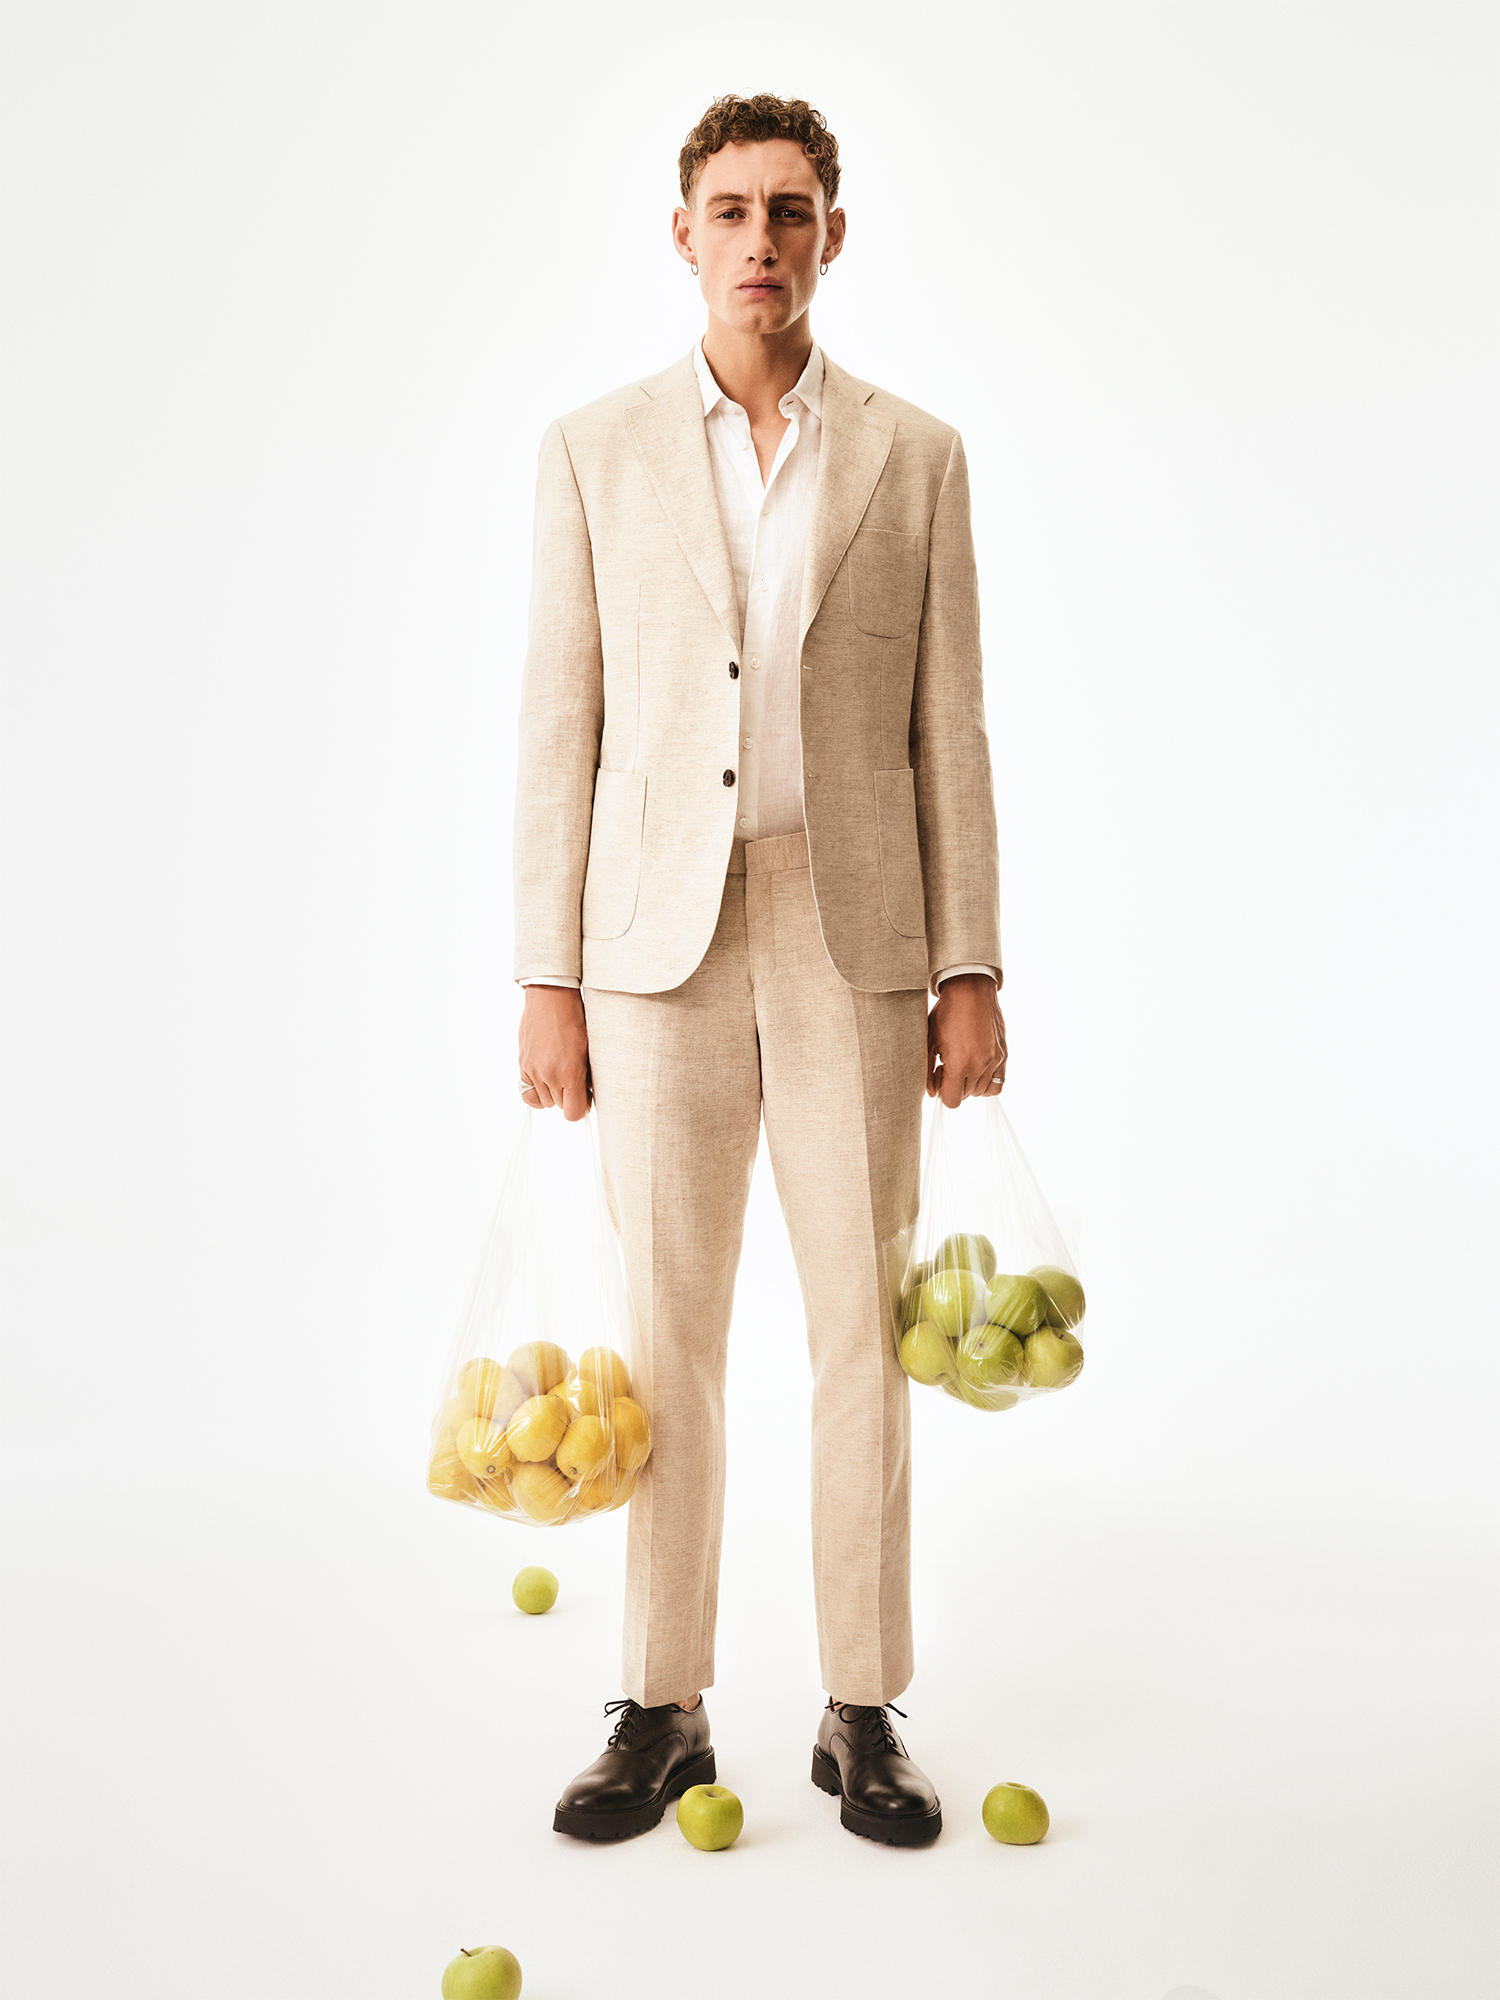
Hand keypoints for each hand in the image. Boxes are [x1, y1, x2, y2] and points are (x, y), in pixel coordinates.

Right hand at [518, 987, 592, 1119]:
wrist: (552, 998)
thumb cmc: (575, 1019)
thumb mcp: (589, 1049)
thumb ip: (587, 1077)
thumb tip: (587, 1096)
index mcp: (571, 1072)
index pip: (573, 1113)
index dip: (580, 1108)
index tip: (583, 1099)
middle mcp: (550, 1074)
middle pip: (559, 1107)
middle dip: (568, 1097)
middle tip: (573, 1080)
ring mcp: (533, 1070)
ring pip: (544, 1101)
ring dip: (552, 1092)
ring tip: (559, 1074)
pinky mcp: (522, 1064)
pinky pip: (526, 1091)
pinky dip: (536, 1089)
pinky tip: (544, 1078)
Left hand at [927, 974, 1006, 1106]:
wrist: (971, 990)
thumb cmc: (947, 1012)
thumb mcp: (929, 1040)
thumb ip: (927, 1070)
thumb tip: (931, 1092)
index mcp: (959, 1062)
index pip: (952, 1100)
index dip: (942, 1092)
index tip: (938, 1075)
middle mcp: (980, 1064)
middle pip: (965, 1096)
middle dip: (954, 1085)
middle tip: (947, 1065)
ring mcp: (995, 1060)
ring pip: (981, 1091)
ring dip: (969, 1083)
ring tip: (962, 1063)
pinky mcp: (1003, 1054)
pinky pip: (998, 1083)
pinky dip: (986, 1082)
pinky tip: (976, 1068)